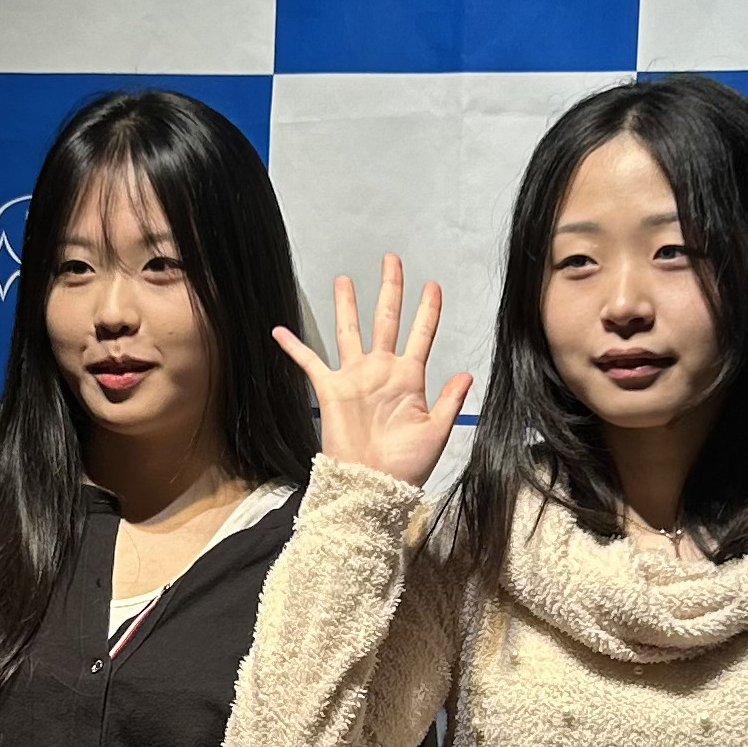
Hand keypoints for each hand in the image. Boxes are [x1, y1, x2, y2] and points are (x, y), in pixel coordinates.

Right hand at [275, 258, 471, 488]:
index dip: (428, 310)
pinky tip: (280, 330)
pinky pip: (309, 363)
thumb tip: (467, 373)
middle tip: (392, 260)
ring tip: (344, 278)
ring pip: (350, 330)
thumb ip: (450, 400)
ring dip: (347, 305)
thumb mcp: (437, 432)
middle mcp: (381, 370)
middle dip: (390, 289)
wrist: (374, 486)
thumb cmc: (407, 466)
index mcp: (409, 377)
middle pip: (386, 320)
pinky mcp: (331, 390)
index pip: (421, 334)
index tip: (433, 285)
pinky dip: (294, 347)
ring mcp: (355, 378)